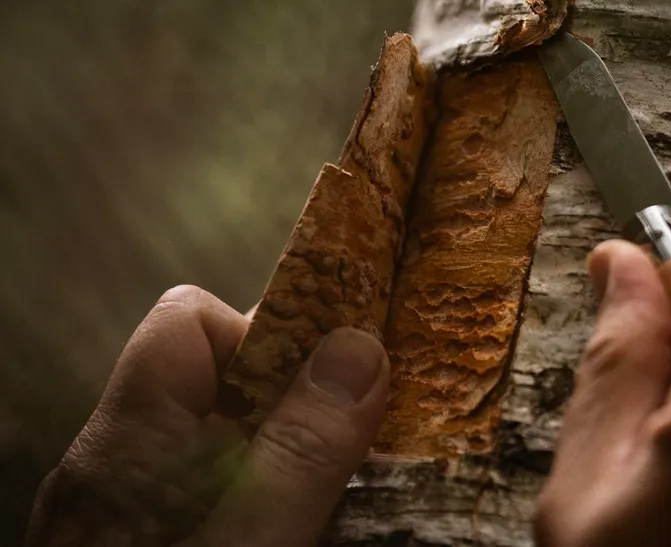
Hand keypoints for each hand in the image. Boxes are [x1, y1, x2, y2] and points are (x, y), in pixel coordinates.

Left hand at [25, 286, 389, 546]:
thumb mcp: (246, 544)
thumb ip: (299, 455)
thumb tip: (359, 348)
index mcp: (124, 444)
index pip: (190, 322)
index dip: (266, 332)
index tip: (339, 376)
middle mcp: (115, 465)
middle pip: (216, 381)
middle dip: (296, 398)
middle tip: (357, 449)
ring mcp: (123, 509)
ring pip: (220, 439)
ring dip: (288, 451)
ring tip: (337, 492)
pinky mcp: (142, 533)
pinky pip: (211, 484)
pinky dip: (264, 490)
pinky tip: (298, 523)